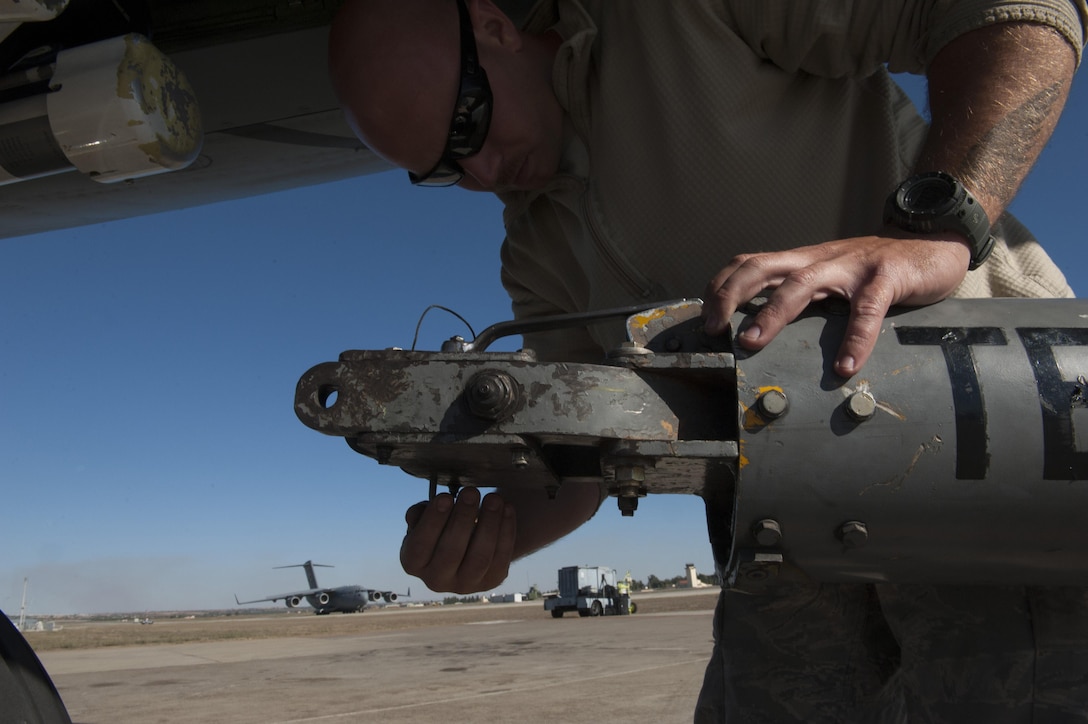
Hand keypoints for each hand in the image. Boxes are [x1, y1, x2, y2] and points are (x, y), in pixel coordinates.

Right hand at [400, 487, 515, 593]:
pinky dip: (506, 532)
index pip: (420, 546)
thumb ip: (419, 514)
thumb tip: (417, 513)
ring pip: (480, 558)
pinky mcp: (490, 581)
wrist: (467, 543)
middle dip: (463, 519)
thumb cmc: (441, 526)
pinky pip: (501, 558)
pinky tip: (507, 509)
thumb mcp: (425, 519)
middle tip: (471, 492)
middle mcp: (436, 580)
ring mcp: (465, 585)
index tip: (446, 496)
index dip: (432, 521)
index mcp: (413, 563)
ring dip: (488, 524)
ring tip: (494, 499)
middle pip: (451, 552)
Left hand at [702, 232, 971, 375]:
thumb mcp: (829, 277)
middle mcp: (818, 259)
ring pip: (802, 283)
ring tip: (752, 344)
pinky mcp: (886, 279)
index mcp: (802, 261)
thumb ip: (801, 295)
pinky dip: (854, 340)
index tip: (704, 318)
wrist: (932, 243)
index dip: (721, 287)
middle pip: (761, 267)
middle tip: (714, 329)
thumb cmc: (874, 270)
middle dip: (730, 295)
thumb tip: (763, 330)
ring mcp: (850, 266)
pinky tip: (845, 367)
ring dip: (772, 313)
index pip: (748, 264)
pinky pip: (865, 310)